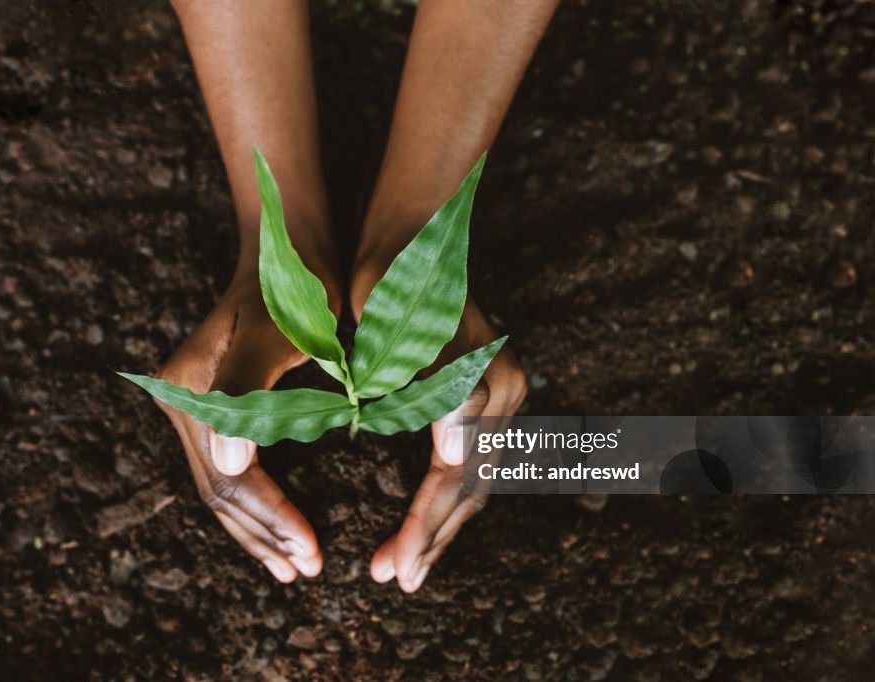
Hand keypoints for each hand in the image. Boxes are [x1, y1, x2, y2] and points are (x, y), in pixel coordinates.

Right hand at [155, 271, 335, 581]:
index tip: (312, 552)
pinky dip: (254, 506)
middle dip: (264, 535)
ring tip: (293, 566)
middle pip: (220, 491)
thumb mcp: (278, 331)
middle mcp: (181, 401)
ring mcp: (191, 406)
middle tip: (307, 569)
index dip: (272, 518)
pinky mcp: (210, 408)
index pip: (231, 477)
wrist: (286, 247)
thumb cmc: (294, 286)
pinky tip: (276, 529)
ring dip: (257, 530)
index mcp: (191, 389)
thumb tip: (232, 462)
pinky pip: (228, 470)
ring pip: (221, 488)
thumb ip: (248, 390)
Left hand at [352, 263, 526, 591]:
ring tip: (404, 565)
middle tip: (393, 580)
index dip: (421, 525)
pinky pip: (471, 460)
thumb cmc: (389, 279)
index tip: (390, 569)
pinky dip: (446, 496)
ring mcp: (502, 394)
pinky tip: (423, 521)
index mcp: (483, 383)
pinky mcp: (489, 394)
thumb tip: (455, 455)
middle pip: (469, 486)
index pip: (452, 474)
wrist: (411, 235)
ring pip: (474, 480)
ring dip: (440, 525)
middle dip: (430, 536)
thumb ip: (432, 388)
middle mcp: (505, 393)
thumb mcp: (396, 329)